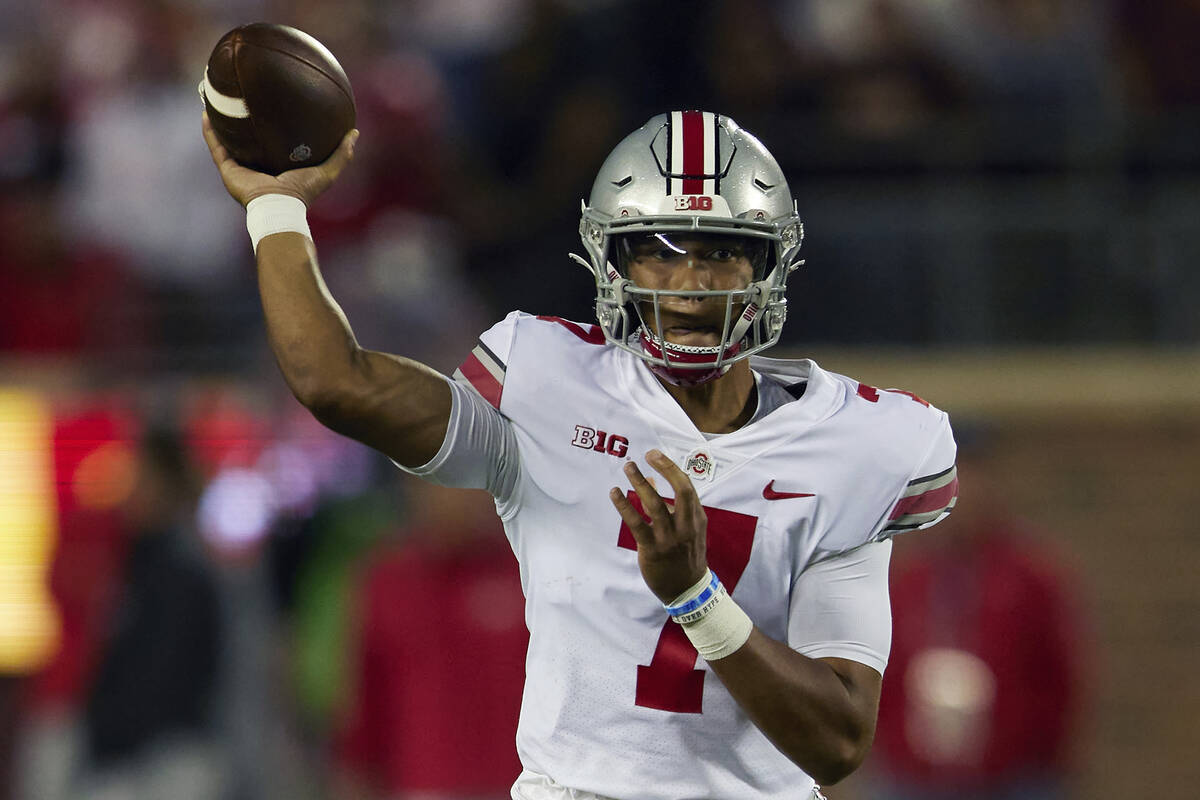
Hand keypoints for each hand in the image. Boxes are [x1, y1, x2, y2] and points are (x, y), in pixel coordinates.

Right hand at [201, 111, 357, 206]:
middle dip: (244, 122)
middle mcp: (258, 167)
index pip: (275, 143)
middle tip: (243, 97)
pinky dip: (210, 131)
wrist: (280, 207)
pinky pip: (216, 147)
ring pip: (228, 141)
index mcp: (279, 167)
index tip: (274, 105)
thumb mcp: (327, 171)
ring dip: (222, 123)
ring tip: (217, 100)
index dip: (274, 126)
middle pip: (249, 140)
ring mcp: (241, 169)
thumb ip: (342, 154)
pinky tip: (206, 112)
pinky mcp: (228, 171)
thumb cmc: (303, 192)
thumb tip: (355, 133)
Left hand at [610, 450, 707, 603]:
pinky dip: (625, 506)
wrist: (688, 590)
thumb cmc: (685, 555)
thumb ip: (669, 504)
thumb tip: (649, 478)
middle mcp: (686, 526)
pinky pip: (637, 523)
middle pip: (680, 491)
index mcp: (696, 518)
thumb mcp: (685, 528)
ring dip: (640, 483)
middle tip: (646, 455)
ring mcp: (670, 538)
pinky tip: (615, 493)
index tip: (655, 455)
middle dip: (664, 469)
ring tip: (628, 468)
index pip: (687, 487)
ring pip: (656, 505)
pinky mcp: (653, 549)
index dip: (671, 468)